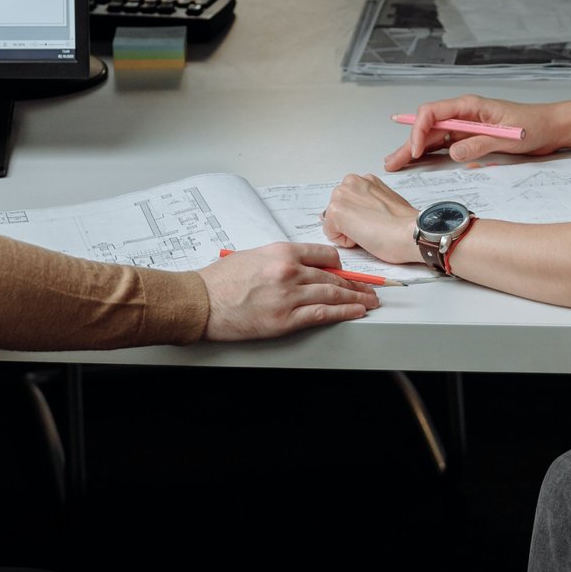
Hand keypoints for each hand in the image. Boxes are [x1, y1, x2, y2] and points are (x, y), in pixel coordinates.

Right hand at [201, 243, 378, 340]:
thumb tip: (300, 268)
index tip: (347, 272)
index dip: (339, 265)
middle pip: (332, 276)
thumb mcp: (252, 256)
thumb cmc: (219, 281)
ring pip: (333, 294)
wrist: (200, 302)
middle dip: (355, 284)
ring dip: (356, 298)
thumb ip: (279, 260)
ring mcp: (289, 296)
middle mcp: (289, 271)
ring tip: (370, 301)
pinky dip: (344, 312)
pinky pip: (323, 314)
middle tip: (370, 288)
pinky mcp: (285, 319)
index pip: (323, 254)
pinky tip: (356, 312)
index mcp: (281, 252)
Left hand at [324, 174, 421, 264]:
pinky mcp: (336, 211)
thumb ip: (369, 204)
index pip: (349, 203)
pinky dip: (345, 241)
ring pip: (333, 221)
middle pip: (338, 211)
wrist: (410, 233)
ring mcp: (342, 195)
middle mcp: (352, 182)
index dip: (361, 218)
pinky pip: (331, 234)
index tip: (377, 221)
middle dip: (350, 223)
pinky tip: (364, 236)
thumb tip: (359, 216)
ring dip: (347, 231)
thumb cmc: (404, 225)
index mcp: (365, 180)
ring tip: (369, 231)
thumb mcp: (386, 205)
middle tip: (373, 227)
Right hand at [386, 96, 570, 170]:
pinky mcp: (470, 138)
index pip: (432, 113)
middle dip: (409, 144)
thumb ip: (480, 144)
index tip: (416, 150)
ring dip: (414, 150)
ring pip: (432, 137)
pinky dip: (429, 154)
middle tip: (392, 162)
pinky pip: (444, 145)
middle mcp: (463, 114)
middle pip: (427, 127)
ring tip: (396, 164)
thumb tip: (453, 152)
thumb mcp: (508, 137)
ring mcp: (465, 126)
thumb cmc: (534, 125)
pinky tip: (417, 162)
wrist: (552, 128)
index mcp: (469, 106)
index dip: (419, 131)